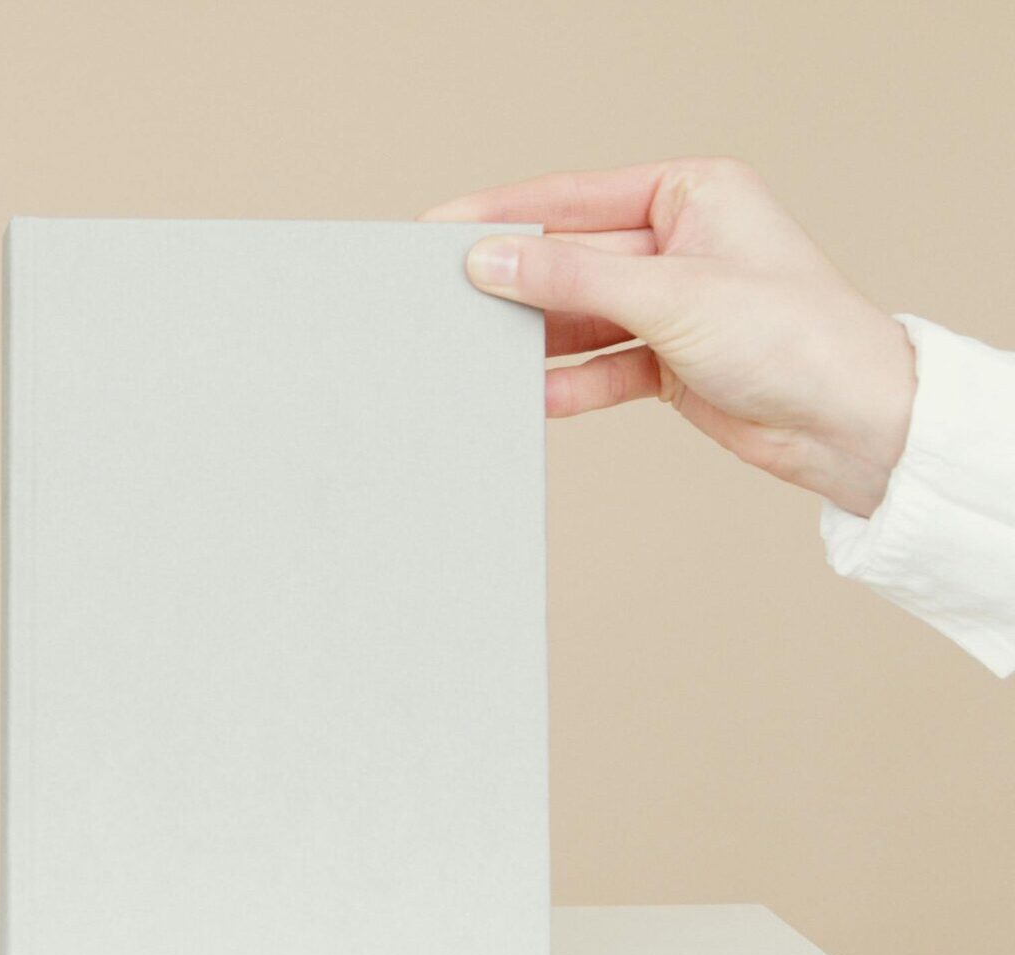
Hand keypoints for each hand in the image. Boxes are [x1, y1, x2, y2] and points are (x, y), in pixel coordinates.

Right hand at [423, 158, 915, 517]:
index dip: (506, 215)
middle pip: (573, 263)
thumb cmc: (795, 335)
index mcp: (691, 194)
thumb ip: (572, 280)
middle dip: (518, 287)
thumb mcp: (670, 295)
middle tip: (450, 301)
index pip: (575, 199)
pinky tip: (532, 398)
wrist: (849, 423)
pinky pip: (601, 368)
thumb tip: (492, 261)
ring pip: (582, 319)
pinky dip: (569, 385)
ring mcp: (673, 306)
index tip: (443, 227)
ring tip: (482, 356)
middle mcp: (679, 244)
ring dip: (539, 342)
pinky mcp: (669, 362)